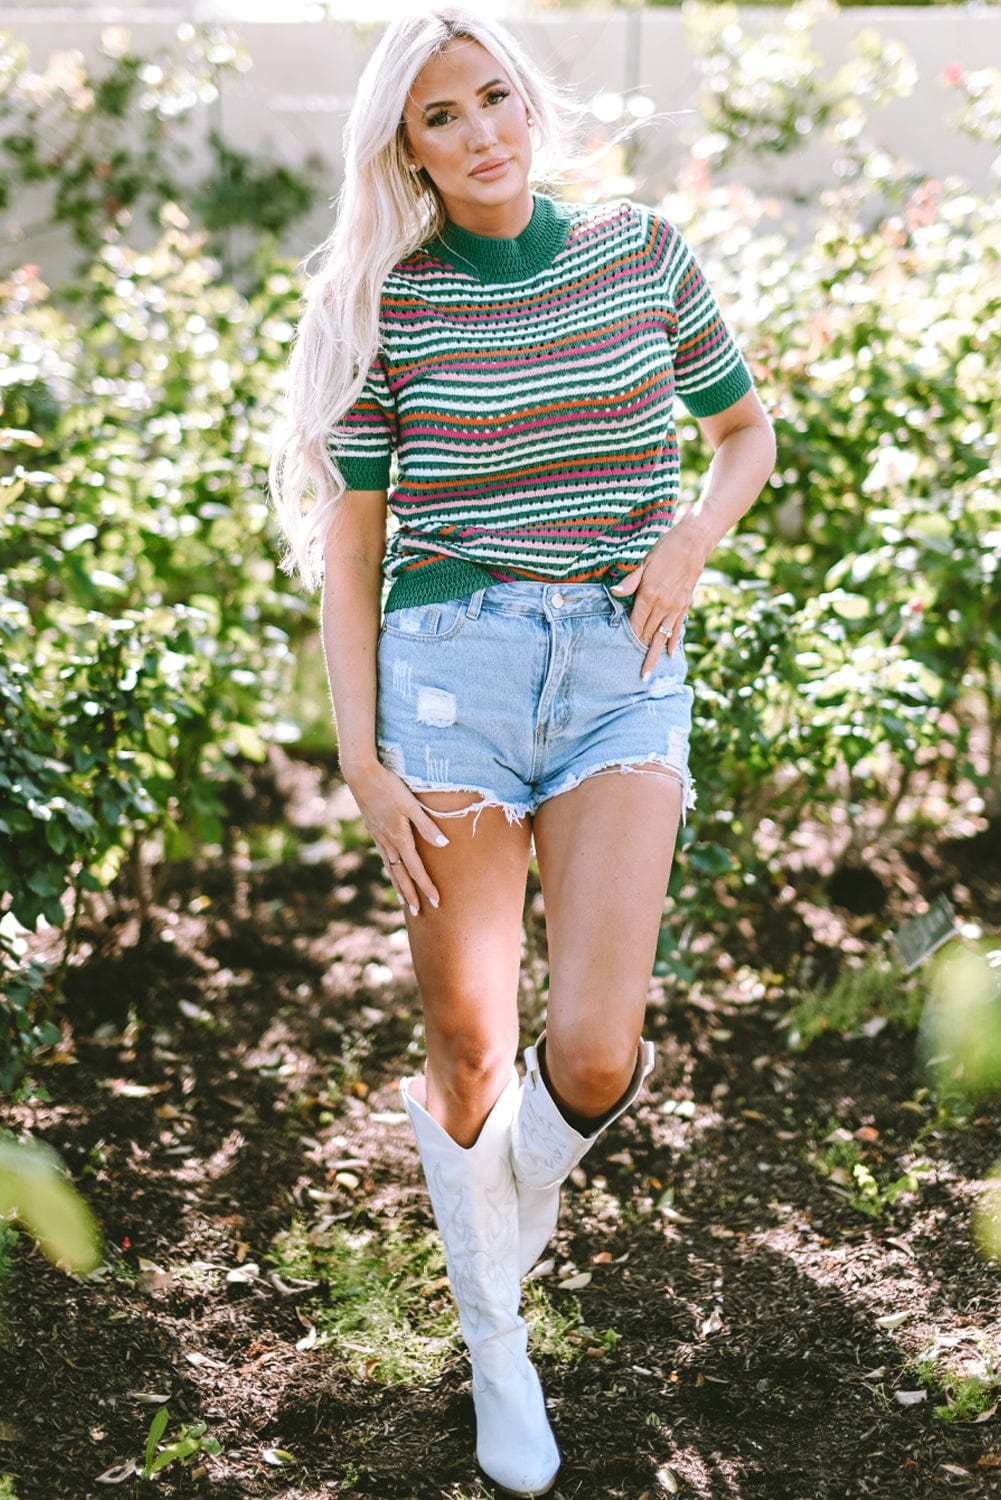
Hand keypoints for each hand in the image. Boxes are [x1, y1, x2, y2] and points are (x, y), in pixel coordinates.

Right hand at [344, 761, 447, 914]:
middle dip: (412, 894)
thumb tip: (443, 843)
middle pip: (401, 875)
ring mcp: (379, 838)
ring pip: (390, 869)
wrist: (361, 776)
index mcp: (400, 837)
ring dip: (399, 886)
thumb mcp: (411, 804)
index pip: (416, 869)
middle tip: (421, 912)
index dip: (427, 886)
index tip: (437, 901)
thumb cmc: (389, 787)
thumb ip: (426, 825)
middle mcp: (388, 843)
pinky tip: (392, 873)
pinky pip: (384, 858)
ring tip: (405, 902)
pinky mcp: (374, 831)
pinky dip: (390, 871)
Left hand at [610, 518, 707, 678]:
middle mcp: (663, 604)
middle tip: (636, 675)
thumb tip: (614, 592)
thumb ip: (630, 581)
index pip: (636, 623)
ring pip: (663, 636)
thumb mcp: (644, 561)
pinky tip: (670, 654)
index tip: (622, 655)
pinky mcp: (685, 604)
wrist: (693, 542)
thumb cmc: (665, 548)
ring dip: (655, 655)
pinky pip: (678, 627)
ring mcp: (676, 606)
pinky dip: (673, 641)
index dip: (629, 639)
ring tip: (649, 673)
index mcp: (649, 594)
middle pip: (649, 634)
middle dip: (641, 654)